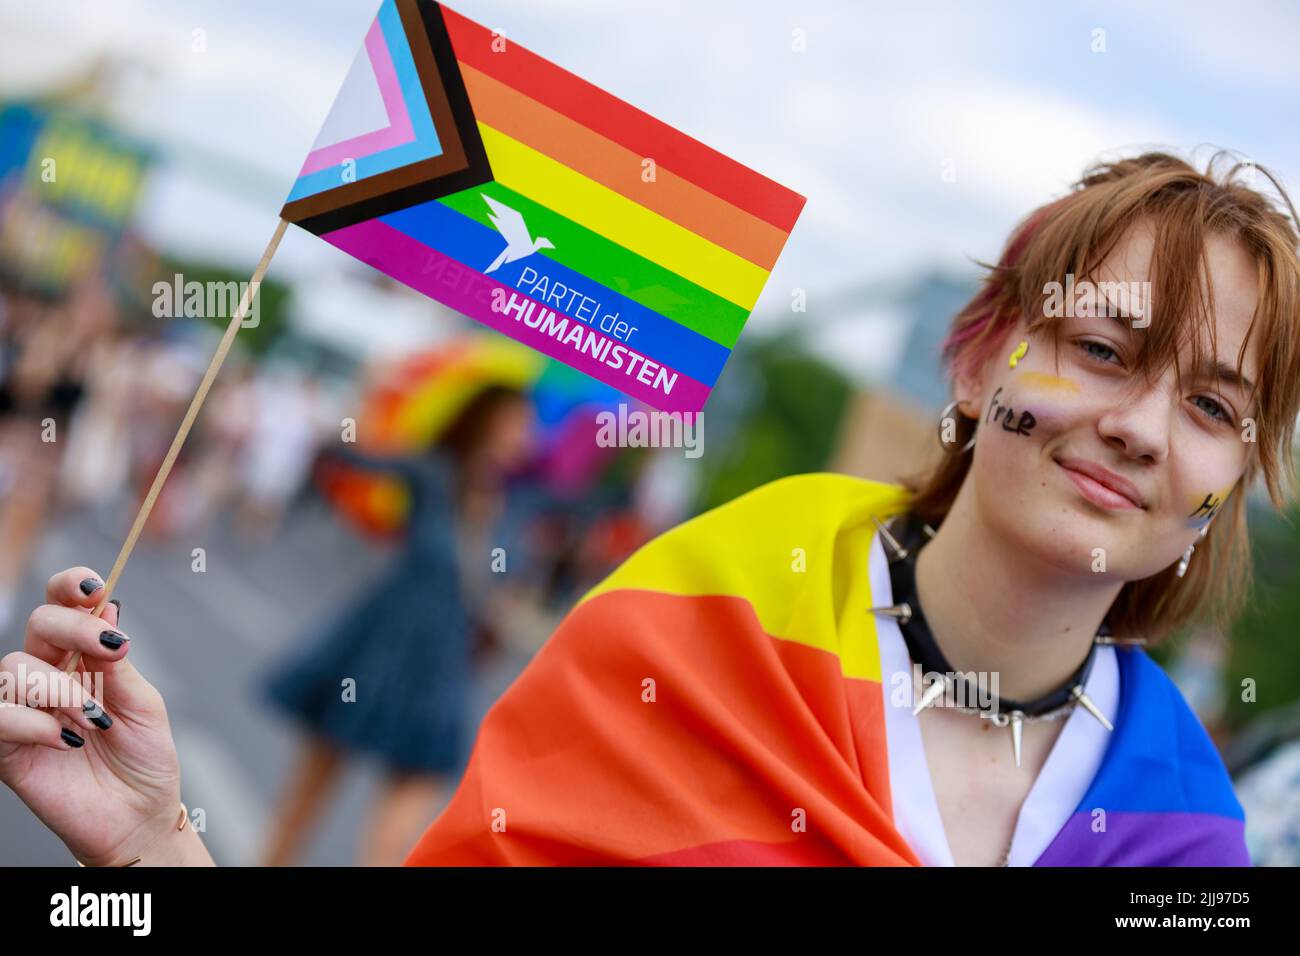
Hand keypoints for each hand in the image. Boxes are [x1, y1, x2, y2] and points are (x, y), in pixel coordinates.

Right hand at [0, 567, 204, 865]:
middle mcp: (48, 676)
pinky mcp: (6, 747)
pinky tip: (67, 738)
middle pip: (37, 624)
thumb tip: (108, 606)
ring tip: (95, 718)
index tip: (92, 585)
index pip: (61, 606)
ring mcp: (24, 710)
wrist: (139, 816)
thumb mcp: (143, 702)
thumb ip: (118, 660)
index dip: (68, 586)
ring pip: (13, 668)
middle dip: (73, 628)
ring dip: (59, 687)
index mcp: (82, 658)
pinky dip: (33, 722)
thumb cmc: (144, 758)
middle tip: (111, 649)